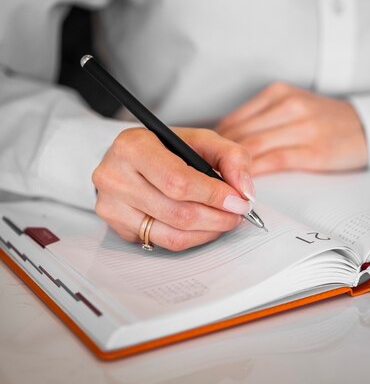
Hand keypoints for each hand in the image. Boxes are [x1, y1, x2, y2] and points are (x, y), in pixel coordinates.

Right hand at [92, 127, 255, 250]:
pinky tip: (203, 226)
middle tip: (238, 214)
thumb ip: (231, 157)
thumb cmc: (168, 149)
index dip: (214, 196)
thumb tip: (244, 191)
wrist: (133, 159)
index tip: (239, 201)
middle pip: (177, 212)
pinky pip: (163, 243)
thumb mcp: (202, 140)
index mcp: (133, 146)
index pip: (178, 181)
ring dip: (208, 231)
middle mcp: (114, 176)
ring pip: (172, 234)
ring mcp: (111, 206)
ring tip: (225, 220)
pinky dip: (192, 238)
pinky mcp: (116, 227)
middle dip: (217, 217)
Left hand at [216, 82, 367, 175]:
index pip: (233, 120)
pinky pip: (274, 161)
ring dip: (232, 170)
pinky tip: (244, 185)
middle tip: (204, 179)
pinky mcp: (314, 150)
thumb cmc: (326, 121)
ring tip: (219, 185)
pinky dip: (255, 174)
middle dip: (218, 160)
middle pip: (239, 134)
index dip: (213, 145)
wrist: (369, 127)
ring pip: (253, 148)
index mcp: (278, 93)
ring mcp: (302, 127)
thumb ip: (261, 120)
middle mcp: (288, 105)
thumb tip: (225, 144)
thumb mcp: (293, 107)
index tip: (203, 163)